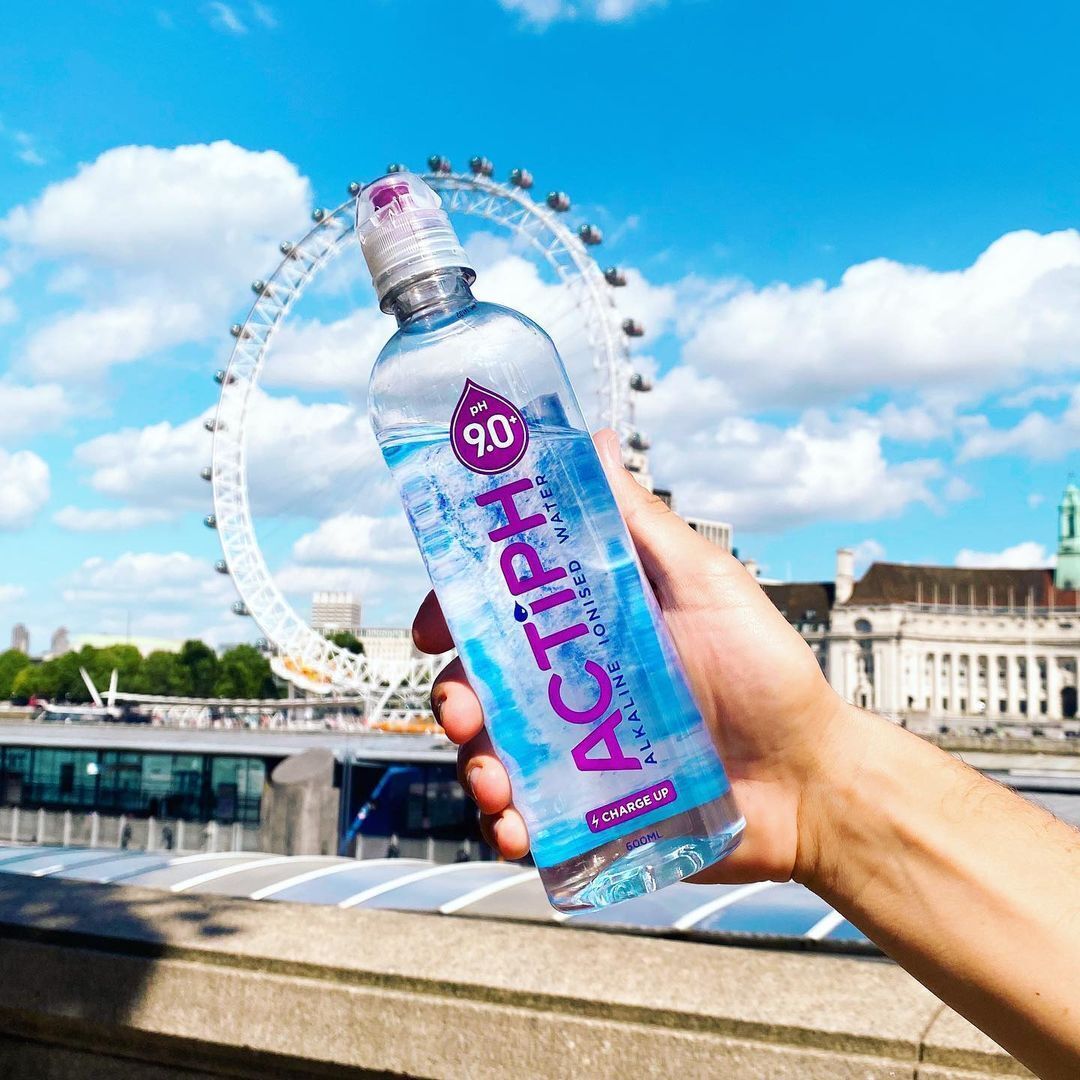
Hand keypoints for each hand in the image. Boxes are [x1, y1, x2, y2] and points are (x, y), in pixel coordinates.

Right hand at [412, 428, 857, 883]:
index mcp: (588, 626)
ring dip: (474, 768)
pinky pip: (527, 820)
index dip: (454, 610)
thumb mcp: (703, 584)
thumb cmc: (767, 671)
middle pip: (482, 684)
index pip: (501, 609)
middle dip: (454, 697)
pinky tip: (516, 829)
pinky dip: (506, 826)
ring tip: (497, 786)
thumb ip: (640, 523)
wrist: (810, 781)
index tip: (430, 627)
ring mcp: (577, 752)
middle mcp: (572, 686)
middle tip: (462, 713)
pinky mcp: (589, 813)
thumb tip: (591, 440)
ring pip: (493, 754)